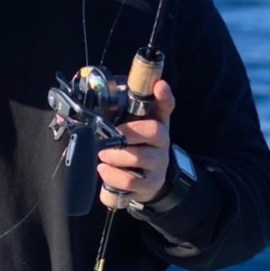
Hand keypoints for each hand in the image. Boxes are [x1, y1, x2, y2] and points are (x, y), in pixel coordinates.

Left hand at [97, 79, 174, 204]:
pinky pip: (129, 180)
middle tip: (106, 139)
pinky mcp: (149, 185)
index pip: (166, 107)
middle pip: (152, 131)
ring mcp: (158, 165)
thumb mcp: (135, 129)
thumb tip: (119, 93)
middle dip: (126, 133)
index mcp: (158, 125)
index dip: (164, 96)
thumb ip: (129, 111)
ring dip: (115, 156)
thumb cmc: (138, 148)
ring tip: (103, 156)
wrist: (149, 181)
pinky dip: (112, 175)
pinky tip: (104, 170)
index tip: (159, 85)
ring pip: (138, 157)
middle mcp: (162, 143)